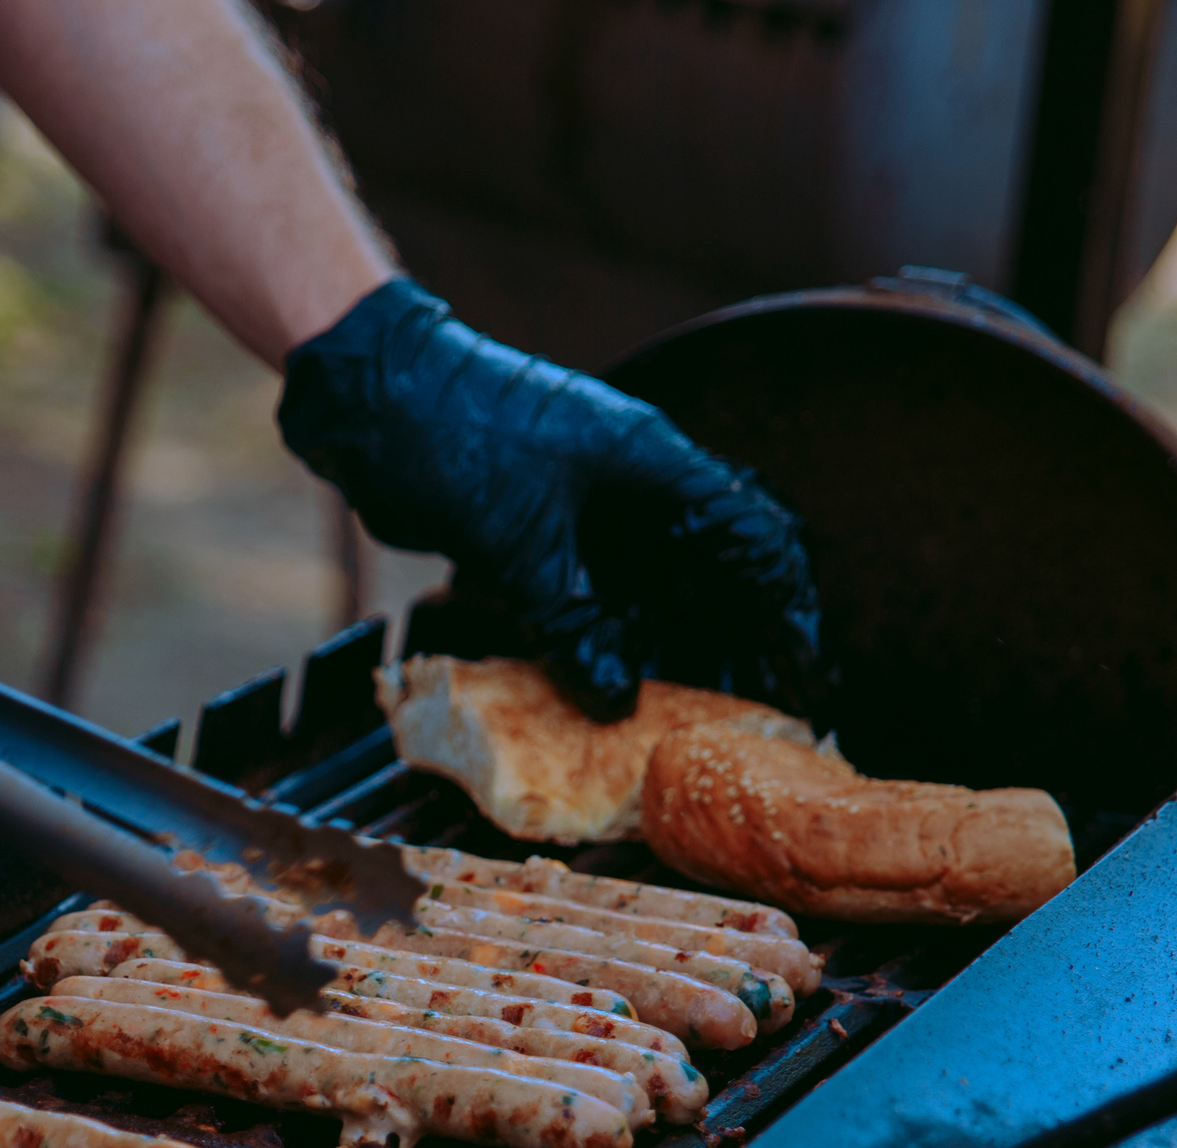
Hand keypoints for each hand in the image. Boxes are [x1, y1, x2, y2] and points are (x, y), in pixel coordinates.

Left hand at [277, 279, 821, 722]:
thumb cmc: (454, 439)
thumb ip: (573, 625)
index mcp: (657, 468)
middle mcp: (638, 491)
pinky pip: (604, 602)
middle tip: (763, 718)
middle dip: (746, 647)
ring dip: (684, 655)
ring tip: (704, 722)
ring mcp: (595, 514)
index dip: (788, 615)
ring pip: (663, 594)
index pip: (757, 542)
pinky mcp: (549, 538)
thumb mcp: (519, 545)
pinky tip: (626, 696)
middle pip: (720, 577)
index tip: (802, 680)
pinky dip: (619, 646)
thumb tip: (618, 700)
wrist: (375, 397)